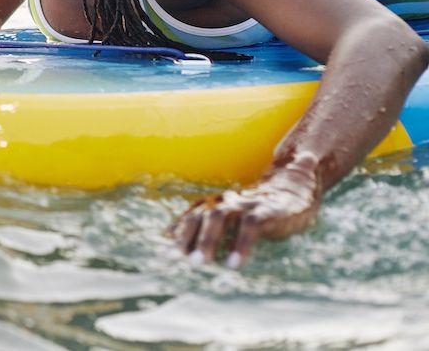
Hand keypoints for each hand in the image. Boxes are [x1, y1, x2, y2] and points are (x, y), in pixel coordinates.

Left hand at [169, 152, 323, 267]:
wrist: (290, 189)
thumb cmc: (254, 210)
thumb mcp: (230, 218)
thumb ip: (208, 229)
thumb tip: (183, 246)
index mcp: (212, 204)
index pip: (188, 219)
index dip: (174, 236)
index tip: (162, 254)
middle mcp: (223, 202)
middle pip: (198, 217)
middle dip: (185, 238)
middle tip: (176, 260)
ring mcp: (243, 205)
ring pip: (219, 218)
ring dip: (207, 240)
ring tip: (199, 263)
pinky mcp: (264, 211)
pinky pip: (250, 227)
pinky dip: (240, 245)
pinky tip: (234, 264)